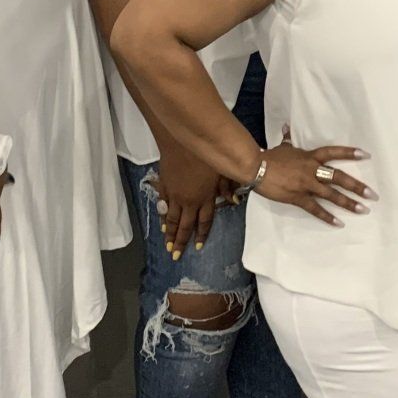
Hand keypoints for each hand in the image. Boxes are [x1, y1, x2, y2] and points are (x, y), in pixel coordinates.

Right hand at [153, 141, 230, 259]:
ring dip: (169, 233)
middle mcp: (189, 201)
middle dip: (181, 242)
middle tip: (175, 255)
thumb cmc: (205, 153)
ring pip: (171, 219)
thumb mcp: (221, 170)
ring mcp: (174, 195)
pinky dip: (163, 216)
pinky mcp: (164, 186)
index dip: (201, 235)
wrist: (181, 142)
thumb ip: (227, 187)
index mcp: (204, 198)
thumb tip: (235, 201)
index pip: (204, 222)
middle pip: (184, 226)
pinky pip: (163, 206)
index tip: (198, 247)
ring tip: (167, 245)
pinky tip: (162, 222)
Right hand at [251, 128, 372, 225]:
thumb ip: (288, 139)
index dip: (350, 153)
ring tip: (363, 210)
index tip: (366, 155)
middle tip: (373, 194)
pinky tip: (339, 223)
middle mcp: (312, 170)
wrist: (256, 168)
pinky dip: (327, 216)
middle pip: (339, 177)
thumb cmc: (269, 157)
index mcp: (310, 157)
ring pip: (332, 195)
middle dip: (357, 186)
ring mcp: (306, 185)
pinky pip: (316, 209)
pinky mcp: (298, 198)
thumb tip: (287, 127)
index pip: (334, 153)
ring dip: (348, 203)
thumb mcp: (282, 147)